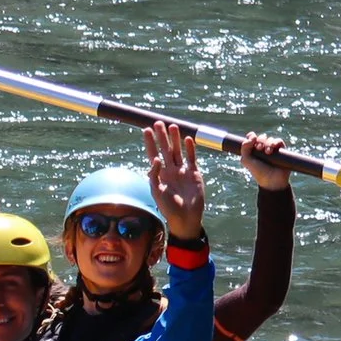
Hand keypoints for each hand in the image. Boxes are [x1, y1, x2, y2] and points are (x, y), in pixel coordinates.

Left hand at [143, 120, 204, 241]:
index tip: (146, 130)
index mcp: (160, 174)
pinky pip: (192, 158)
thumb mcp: (157, 191)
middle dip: (162, 136)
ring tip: (172, 126)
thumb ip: (154, 175)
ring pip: (178, 151)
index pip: (153, 154)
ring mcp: (183, 171)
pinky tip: (188, 139)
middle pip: (165, 149)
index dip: (150, 142)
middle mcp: (171, 170)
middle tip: (158, 122)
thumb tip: (155, 159)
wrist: (185, 218)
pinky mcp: (194, 174)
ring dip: (175, 139)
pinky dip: (190, 149)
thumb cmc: (168, 208)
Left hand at [238, 132, 291, 191]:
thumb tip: (253, 135)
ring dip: (267, 143)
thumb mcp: (246, 160)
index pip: (252, 138)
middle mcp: (263, 149)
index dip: (251, 136)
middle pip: (261, 137)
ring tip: (267, 152)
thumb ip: (244, 147)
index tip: (252, 139)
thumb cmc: (258, 172)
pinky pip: (279, 141)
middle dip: (260, 140)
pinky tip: (273, 148)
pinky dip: (275, 142)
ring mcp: (272, 149)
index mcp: (253, 150)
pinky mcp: (281, 151)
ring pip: (269, 139)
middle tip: (259, 148)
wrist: (272, 180)